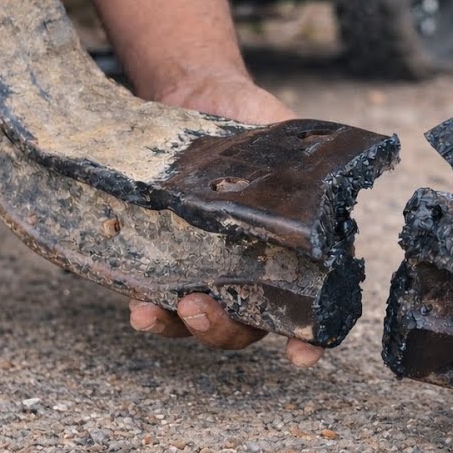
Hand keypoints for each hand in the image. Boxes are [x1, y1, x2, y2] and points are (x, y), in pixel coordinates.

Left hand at [130, 73, 324, 366]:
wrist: (197, 97)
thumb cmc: (251, 119)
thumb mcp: (281, 132)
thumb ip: (300, 155)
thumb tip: (318, 164)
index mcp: (292, 248)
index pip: (308, 305)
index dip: (308, 338)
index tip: (299, 355)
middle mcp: (252, 268)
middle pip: (247, 325)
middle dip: (222, 328)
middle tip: (198, 307)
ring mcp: (208, 267)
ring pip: (200, 319)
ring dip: (176, 327)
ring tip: (148, 313)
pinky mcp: (168, 258)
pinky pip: (160, 296)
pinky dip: (148, 306)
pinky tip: (133, 300)